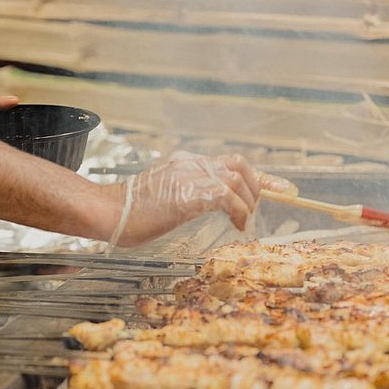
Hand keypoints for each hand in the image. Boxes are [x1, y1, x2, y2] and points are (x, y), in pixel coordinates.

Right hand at [115, 151, 294, 245]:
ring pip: (238, 178)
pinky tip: (237, 226)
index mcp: (183, 162)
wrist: (108, 211)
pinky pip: (228, 197)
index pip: (229, 162)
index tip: (280, 187)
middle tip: (257, 209)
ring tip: (243, 221)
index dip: (259, 175)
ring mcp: (189, 175)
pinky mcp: (189, 193)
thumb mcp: (163, 196)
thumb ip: (185, 193)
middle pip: (239, 164)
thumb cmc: (130, 212)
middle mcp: (189, 163)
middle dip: (257, 186)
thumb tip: (205, 205)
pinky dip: (240, 212)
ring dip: (248, 203)